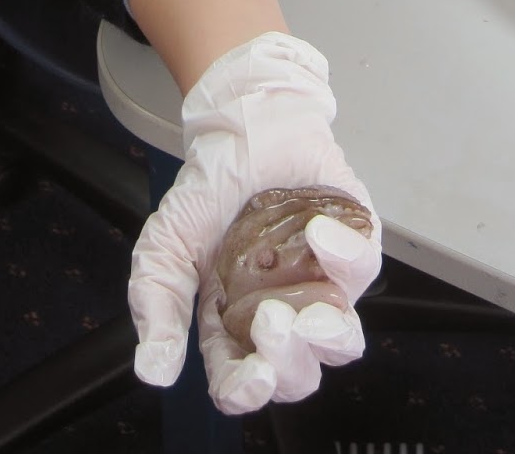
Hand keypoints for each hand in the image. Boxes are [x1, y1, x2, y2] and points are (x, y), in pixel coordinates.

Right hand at [128, 32, 381, 414]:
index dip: (246, 389)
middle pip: (298, 372)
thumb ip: (158, 302)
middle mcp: (282, 312)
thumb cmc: (211, 186)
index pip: (242, 379)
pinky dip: (343, 256)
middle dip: (288, 360)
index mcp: (234, 324)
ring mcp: (322, 284)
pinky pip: (361, 269)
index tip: (251, 378)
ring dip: (327, 336)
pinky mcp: (354, 247)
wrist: (245, 124)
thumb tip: (152, 370)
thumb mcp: (167, 241)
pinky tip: (317, 232)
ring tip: (307, 311)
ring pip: (342, 341)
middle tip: (270, 321)